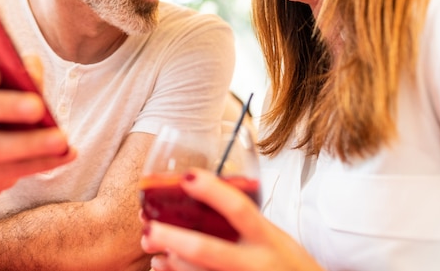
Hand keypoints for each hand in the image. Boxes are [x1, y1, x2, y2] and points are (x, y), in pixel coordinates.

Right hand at [0, 57, 75, 219]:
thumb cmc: (6, 112)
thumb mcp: (15, 90)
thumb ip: (22, 76)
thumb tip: (31, 64)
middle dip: (4, 106)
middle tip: (38, 107)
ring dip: (29, 143)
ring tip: (62, 139)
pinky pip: (7, 172)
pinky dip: (42, 162)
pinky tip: (69, 153)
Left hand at [141, 169, 323, 270]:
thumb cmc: (290, 265)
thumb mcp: (276, 238)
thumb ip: (248, 221)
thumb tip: (212, 191)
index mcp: (267, 238)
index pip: (239, 209)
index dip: (212, 192)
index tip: (186, 177)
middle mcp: (254, 263)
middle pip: (208, 250)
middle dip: (174, 238)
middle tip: (149, 228)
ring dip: (170, 261)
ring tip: (151, 246)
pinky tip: (163, 266)